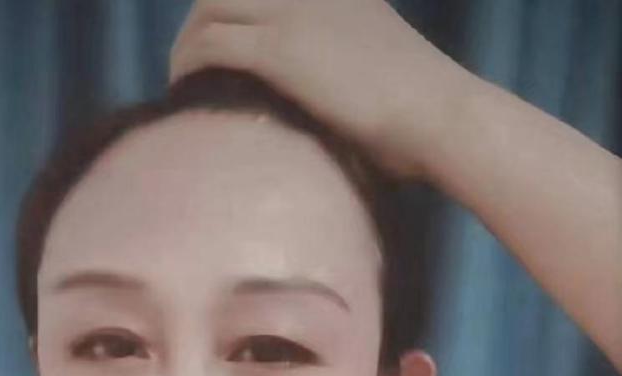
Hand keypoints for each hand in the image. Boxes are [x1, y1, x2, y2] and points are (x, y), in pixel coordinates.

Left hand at [169, 0, 473, 179]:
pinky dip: (189, 66)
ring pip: (209, 11)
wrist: (439, 117)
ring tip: (182, 84)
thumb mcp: (377, 74)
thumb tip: (315, 106)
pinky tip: (185, 92)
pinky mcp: (280, 50)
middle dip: (199, 25)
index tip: (217, 47)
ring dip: (186, 46)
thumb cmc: (418, 119)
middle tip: (189, 68)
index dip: (228, 12)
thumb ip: (339, 72)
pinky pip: (212, 45)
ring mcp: (292, 15)